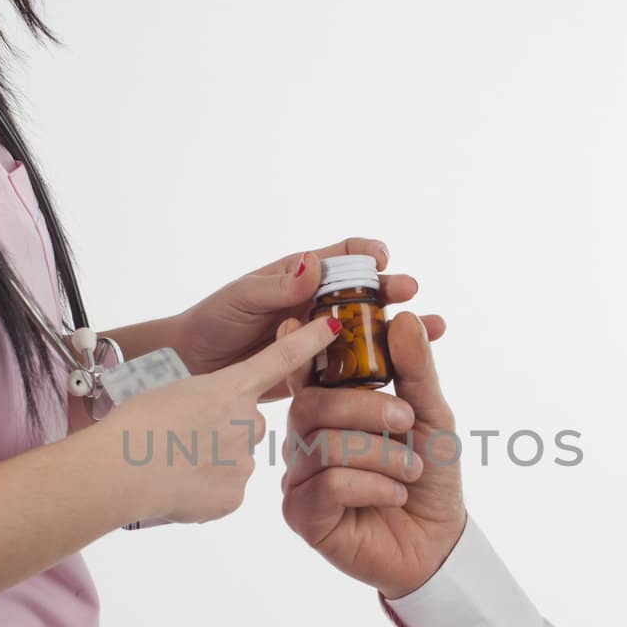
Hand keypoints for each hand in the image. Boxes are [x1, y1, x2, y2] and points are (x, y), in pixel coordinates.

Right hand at [89, 316, 342, 526]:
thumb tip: (218, 426)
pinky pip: (225, 488)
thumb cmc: (133, 423)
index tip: (335, 324)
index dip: (310, 340)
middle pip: (246, 421)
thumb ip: (209, 400)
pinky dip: (205, 487)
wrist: (116, 471)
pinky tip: (178, 485)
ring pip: (235, 457)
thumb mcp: (171, 390)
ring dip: (211, 458)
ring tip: (173, 461)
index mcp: (229, 387)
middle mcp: (245, 422)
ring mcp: (243, 461)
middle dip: (222, 427)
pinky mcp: (233, 496)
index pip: (281, 358)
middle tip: (182, 435)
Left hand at [171, 237, 446, 401]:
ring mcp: (321, 337)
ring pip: (370, 330)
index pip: (344, 256)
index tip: (383, 259)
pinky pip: (354, 368)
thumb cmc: (213, 321)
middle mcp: (318, 304)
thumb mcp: (241, 298)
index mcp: (302, 276)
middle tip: (415, 297)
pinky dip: (380, 368)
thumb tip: (313, 266)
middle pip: (368, 293)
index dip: (367, 253)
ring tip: (433, 332)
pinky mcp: (319, 371)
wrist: (192, 365)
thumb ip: (276, 286)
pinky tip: (404, 373)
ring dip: (402, 331)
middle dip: (395, 291)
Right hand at [278, 310, 467, 599]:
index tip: (315, 320)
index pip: (305, 370)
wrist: (438, 541)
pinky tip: (393, 496)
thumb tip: (405, 318)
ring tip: (409, 471)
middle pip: (311, 405)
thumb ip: (415, 369)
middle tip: (407, 422)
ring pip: (324, 445)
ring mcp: (299, 477)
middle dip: (366, 408)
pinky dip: (373, 486)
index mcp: (329, 409)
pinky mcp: (302, 515)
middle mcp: (305, 440)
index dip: (302, 346)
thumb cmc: (428, 476)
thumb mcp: (430, 415)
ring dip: (381, 455)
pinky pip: (329, 484)